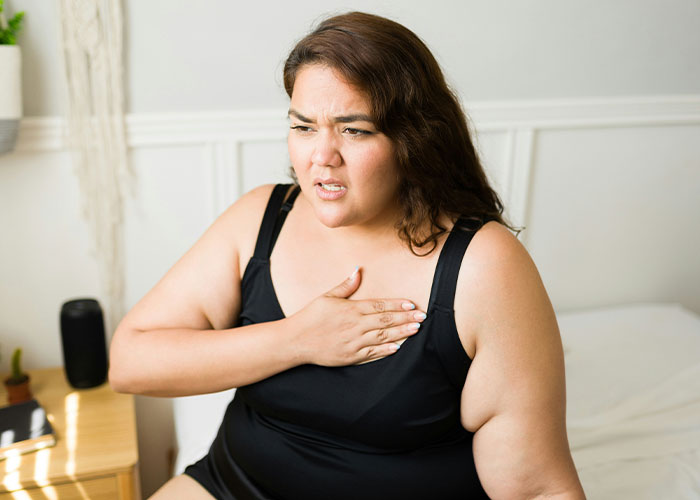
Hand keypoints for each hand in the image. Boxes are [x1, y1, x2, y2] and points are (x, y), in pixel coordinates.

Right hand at [289, 267, 426, 365]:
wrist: (295, 341)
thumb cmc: (310, 317)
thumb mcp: (327, 297)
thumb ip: (346, 285)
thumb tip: (358, 270)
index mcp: (350, 309)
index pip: (379, 306)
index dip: (397, 305)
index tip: (411, 304)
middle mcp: (355, 326)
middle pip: (385, 321)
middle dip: (406, 318)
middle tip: (422, 316)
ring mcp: (353, 342)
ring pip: (382, 337)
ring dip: (401, 333)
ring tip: (415, 329)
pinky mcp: (350, 357)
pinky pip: (372, 354)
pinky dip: (385, 350)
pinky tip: (397, 347)